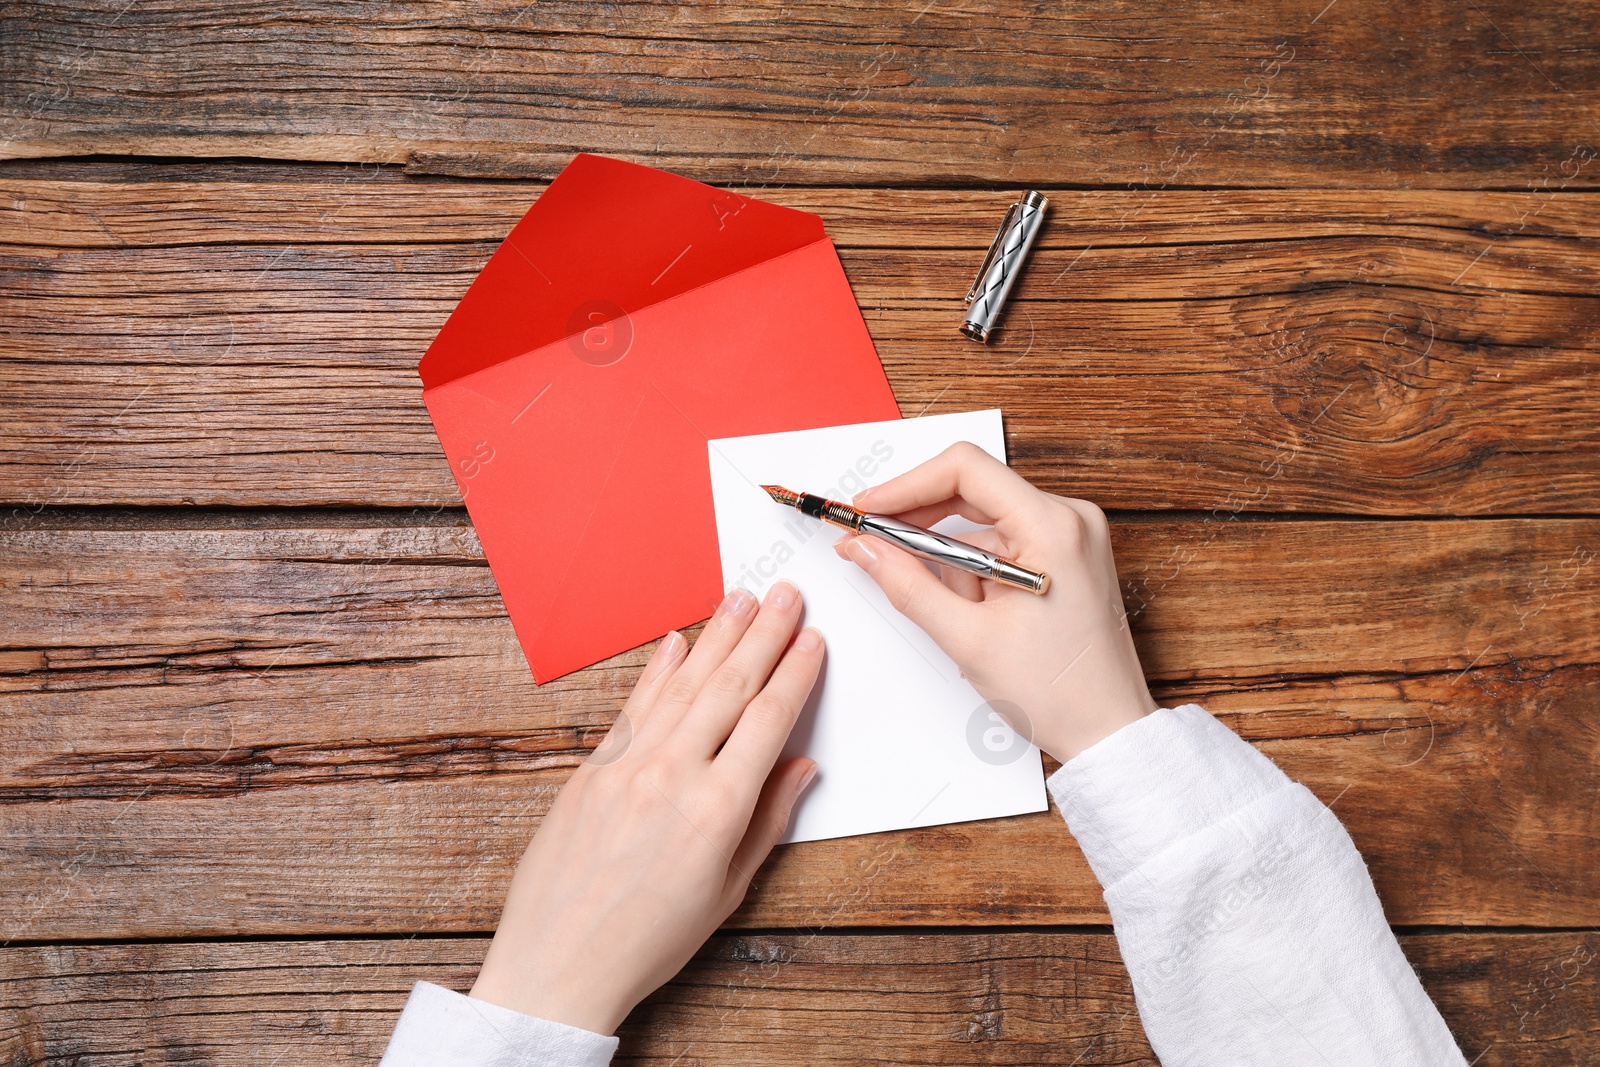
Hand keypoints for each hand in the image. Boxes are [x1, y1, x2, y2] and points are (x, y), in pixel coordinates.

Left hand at [470, 581, 822, 1033]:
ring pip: (682, 684)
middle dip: (763, 634)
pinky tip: (677, 641)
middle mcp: (672, 775)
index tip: (812, 640)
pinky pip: (634, 706)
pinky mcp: (592, 768)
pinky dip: (658, 669)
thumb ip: (767, 821)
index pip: (768, 719)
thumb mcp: (727, 890)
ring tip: (740, 599)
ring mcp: (627, 766)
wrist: (559, 962)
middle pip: (729, 687)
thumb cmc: (646, 940)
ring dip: (716, 636)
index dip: (795, 674)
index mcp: (717, 809)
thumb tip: (801, 768)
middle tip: (785, 596)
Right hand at [834, 442, 1154, 762]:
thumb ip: (907, 585)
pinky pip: (1002, 543)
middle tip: (873, 546)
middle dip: (919, 523)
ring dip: (950, 560)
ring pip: (983, 523)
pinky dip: (974, 572)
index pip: (965, 470)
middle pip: (972, 490)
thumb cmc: (1059, 692)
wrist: (1109, 730)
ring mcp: (1071, 537)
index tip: (869, 509)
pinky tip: (977, 617)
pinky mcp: (1066, 556)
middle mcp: (1068, 520)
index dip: (906, 485)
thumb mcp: (967, 639)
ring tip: (959, 618)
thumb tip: (865, 547)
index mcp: (1052, 528)